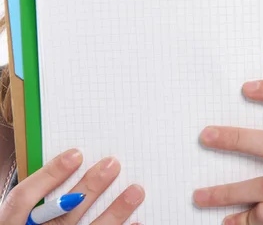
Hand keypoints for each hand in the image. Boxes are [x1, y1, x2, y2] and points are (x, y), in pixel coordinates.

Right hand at [0, 149, 143, 224]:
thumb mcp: (22, 215)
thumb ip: (39, 196)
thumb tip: (72, 163)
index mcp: (13, 224)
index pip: (23, 199)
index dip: (49, 175)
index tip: (76, 154)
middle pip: (64, 212)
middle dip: (90, 187)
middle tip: (113, 164)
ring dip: (116, 211)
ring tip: (136, 191)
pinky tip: (138, 220)